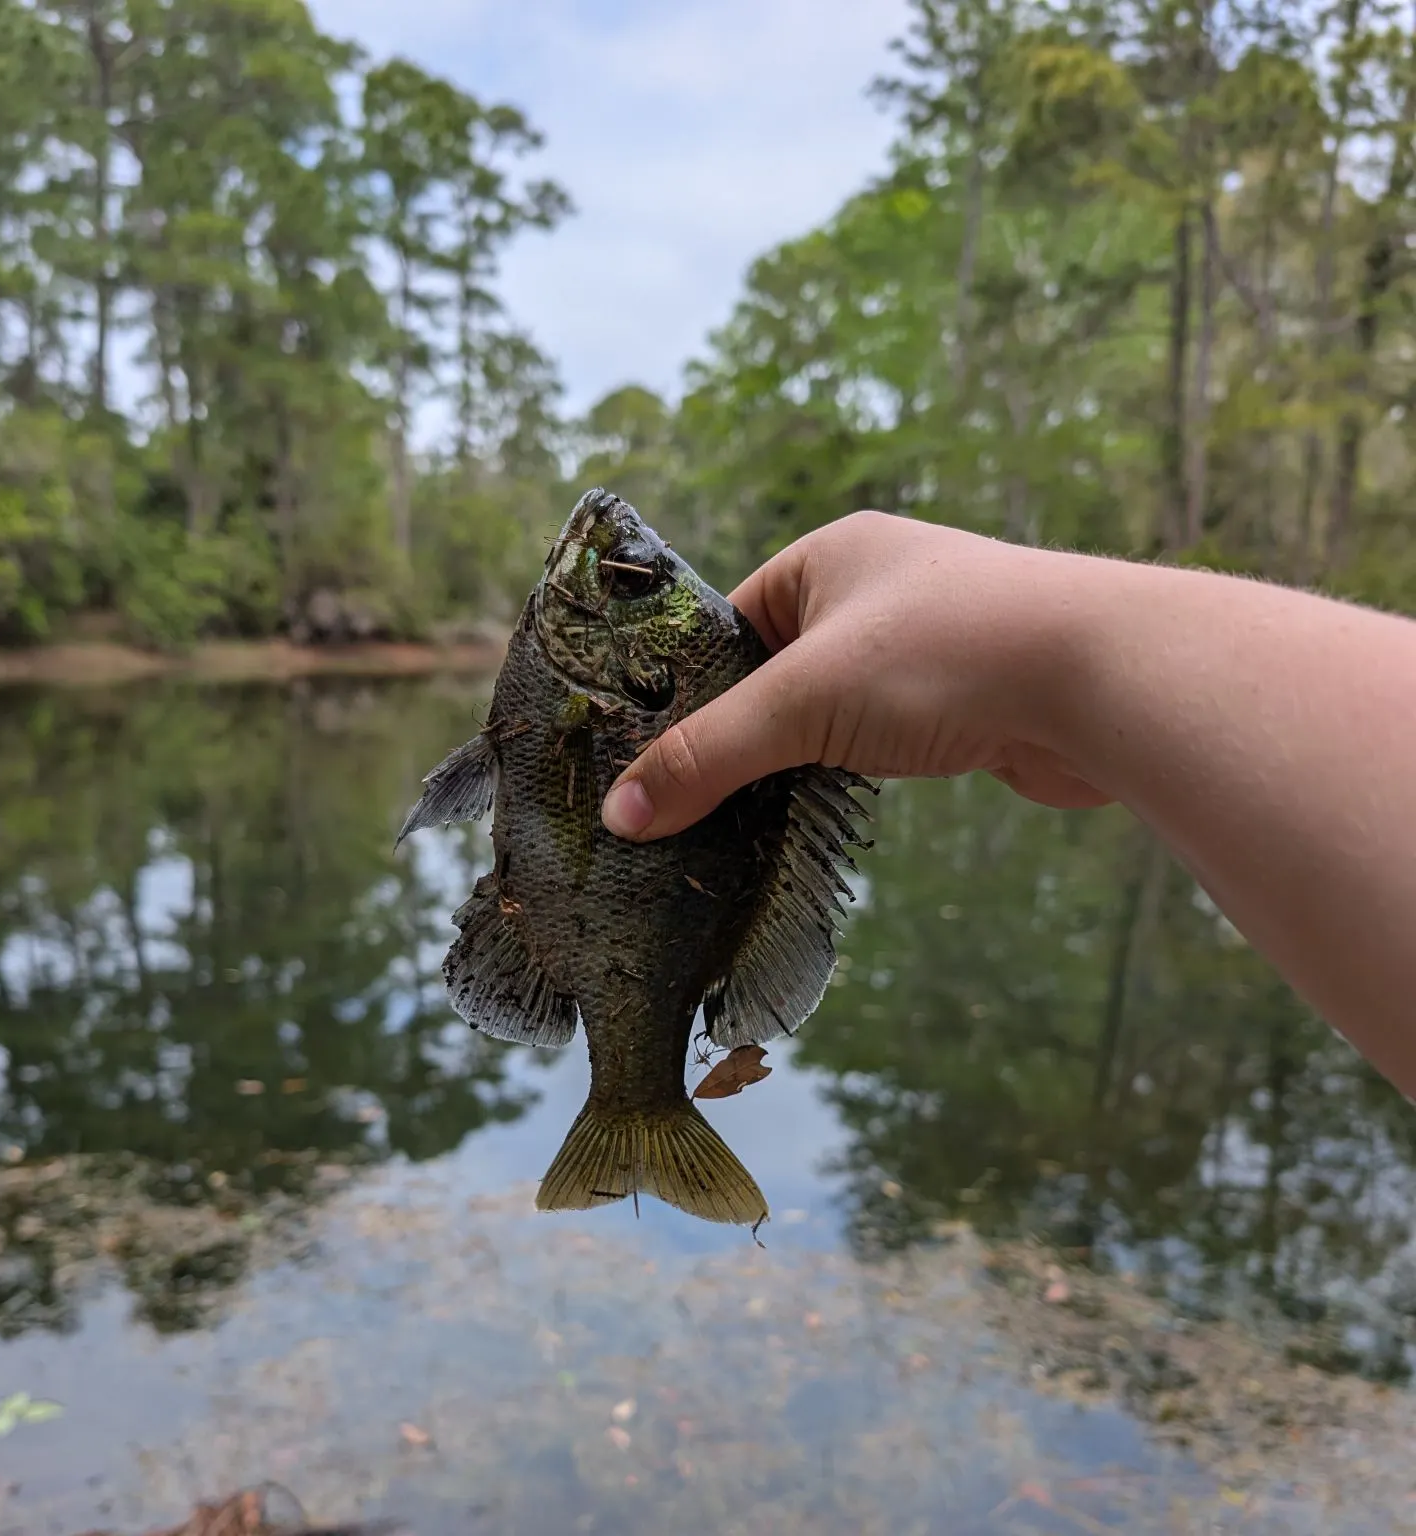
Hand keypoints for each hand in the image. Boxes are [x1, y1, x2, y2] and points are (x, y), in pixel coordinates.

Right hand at [600, 511, 1110, 841]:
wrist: (1104, 679)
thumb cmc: (947, 656)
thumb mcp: (806, 701)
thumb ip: (710, 756)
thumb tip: (622, 812)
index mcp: (829, 557)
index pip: (729, 623)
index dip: (689, 689)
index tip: (650, 756)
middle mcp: (875, 592)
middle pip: (775, 673)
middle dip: (741, 735)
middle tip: (686, 802)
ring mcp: (924, 646)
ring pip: (829, 713)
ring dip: (796, 761)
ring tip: (744, 819)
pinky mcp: (962, 702)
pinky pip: (879, 741)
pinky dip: (848, 775)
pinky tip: (824, 814)